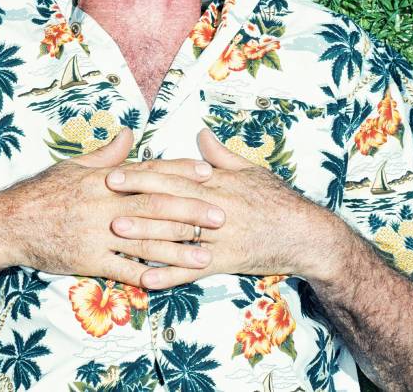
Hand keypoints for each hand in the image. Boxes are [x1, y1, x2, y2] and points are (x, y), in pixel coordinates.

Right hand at [0, 130, 226, 286]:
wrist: (8, 223)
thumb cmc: (41, 193)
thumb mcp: (72, 166)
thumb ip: (106, 154)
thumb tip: (130, 133)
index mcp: (103, 179)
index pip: (148, 172)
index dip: (179, 172)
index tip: (208, 172)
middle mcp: (104, 203)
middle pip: (155, 206)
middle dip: (191, 210)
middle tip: (221, 215)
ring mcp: (97, 232)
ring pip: (146, 241)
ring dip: (179, 249)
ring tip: (207, 255)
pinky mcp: (88, 258)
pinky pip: (122, 269)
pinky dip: (145, 275)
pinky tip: (168, 280)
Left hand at [106, 129, 351, 287]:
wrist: (308, 234)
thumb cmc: (278, 201)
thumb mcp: (251, 171)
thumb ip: (221, 155)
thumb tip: (200, 134)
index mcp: (217, 182)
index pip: (173, 174)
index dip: (143, 173)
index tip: (115, 171)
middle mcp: (215, 206)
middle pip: (169, 199)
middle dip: (136, 197)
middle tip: (104, 195)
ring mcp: (219, 234)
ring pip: (177, 233)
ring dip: (145, 234)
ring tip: (116, 235)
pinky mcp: (226, 260)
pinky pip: (193, 268)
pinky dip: (169, 274)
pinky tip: (145, 278)